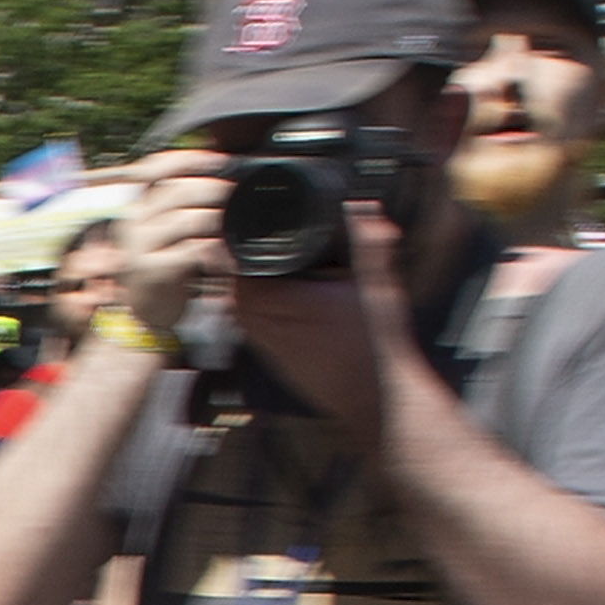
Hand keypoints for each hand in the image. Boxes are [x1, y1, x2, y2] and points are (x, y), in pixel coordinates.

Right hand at [120, 155, 233, 337]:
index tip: (218, 160)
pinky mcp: (151, 269)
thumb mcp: (168, 230)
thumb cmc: (164, 267)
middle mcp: (133, 223)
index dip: (188, 158)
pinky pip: (192, 249)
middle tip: (231, 195)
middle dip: (214, 189)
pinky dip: (213, 250)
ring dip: (217, 221)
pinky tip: (220, 255)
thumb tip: (218, 174)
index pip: (155, 168)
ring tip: (226, 228)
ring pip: (190, 219)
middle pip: (180, 190)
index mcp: (137, 208)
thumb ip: (185, 204)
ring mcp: (140, 247)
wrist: (144, 314)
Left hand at [228, 182, 416, 433]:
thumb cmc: (376, 344)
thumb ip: (369, 244)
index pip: (233, 273)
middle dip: (227, 266)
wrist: (374, 397)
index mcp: (284, 304)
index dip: (226, 249)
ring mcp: (266, 347)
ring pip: (234, 311)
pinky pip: (248, 329)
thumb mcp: (378, 285)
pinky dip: (249, 310)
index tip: (230, 230)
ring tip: (247, 264)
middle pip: (225, 291)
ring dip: (237, 288)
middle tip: (234, 243)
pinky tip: (265, 297)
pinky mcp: (273, 359)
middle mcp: (266, 327)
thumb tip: (363, 207)